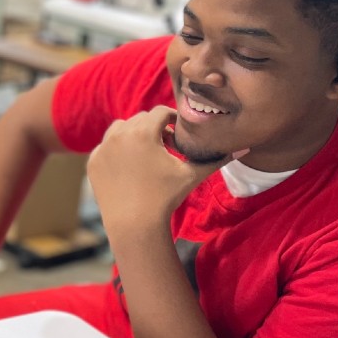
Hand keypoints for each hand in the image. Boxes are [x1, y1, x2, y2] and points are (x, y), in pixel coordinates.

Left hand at [87, 107, 245, 232]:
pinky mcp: (92, 162)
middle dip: (153, 128)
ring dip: (133, 134)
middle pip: (139, 119)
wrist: (134, 225)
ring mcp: (102, 148)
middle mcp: (118, 134)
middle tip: (165, 146)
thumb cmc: (165, 198)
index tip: (177, 134)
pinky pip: (106, 147)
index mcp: (142, 131)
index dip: (171, 120)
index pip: (160, 112)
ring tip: (147, 153)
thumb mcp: (191, 175)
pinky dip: (117, 151)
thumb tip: (245, 148)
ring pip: (120, 129)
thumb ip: (216, 158)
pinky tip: (130, 166)